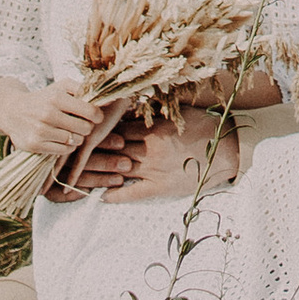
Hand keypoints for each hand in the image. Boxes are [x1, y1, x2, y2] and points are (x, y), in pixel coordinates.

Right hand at [0, 77, 103, 166]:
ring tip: (72, 131)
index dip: (98, 116)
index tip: (97, 116)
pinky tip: (63, 139)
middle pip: (84, 128)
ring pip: (75, 141)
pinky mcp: (35, 145)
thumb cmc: (44, 98)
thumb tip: (106, 97)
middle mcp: (48, 114)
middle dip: (87, 127)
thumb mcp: (61, 87)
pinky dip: (67, 147)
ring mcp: (40, 131)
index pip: (90, 111)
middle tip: (83, 124)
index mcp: (57, 97)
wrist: (12, 111)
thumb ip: (83, 89)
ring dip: (77, 137)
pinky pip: (63, 151)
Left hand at [55, 109, 239, 202]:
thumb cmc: (208, 126)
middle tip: (68, 148)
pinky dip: (115, 195)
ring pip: (117, 169)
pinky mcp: (159, 188)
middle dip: (90, 148)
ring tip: (75, 174)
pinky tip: (100, 197)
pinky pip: (131, 194)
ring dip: (96, 172)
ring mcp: (152, 170)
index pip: (118, 127)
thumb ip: (156, 111)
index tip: (81, 127)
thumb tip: (135, 102)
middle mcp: (148, 149)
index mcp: (153, 128)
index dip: (98, 128)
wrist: (229, 150)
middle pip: (112, 148)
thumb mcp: (180, 113)